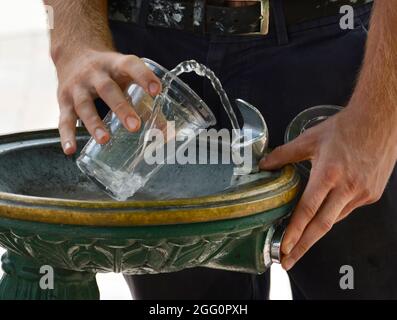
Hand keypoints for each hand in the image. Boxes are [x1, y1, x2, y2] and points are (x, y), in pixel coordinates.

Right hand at [54, 49, 161, 154]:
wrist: (74, 53)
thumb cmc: (109, 71)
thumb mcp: (126, 76)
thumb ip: (145, 100)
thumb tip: (166, 132)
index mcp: (115, 65)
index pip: (131, 66)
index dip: (144, 77)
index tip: (157, 90)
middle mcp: (95, 74)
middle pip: (107, 89)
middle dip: (121, 108)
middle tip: (135, 126)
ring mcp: (77, 86)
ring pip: (84, 105)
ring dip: (94, 123)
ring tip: (105, 140)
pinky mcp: (63, 99)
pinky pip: (64, 118)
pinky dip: (67, 135)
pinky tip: (70, 150)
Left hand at [260, 105, 396, 270]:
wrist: (380, 120)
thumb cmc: (345, 128)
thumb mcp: (309, 139)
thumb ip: (284, 155)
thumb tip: (265, 165)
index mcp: (328, 174)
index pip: (307, 210)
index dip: (294, 231)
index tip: (283, 247)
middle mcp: (347, 188)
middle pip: (322, 226)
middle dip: (303, 247)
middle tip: (288, 262)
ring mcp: (362, 193)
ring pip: (335, 219)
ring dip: (318, 230)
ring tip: (301, 239)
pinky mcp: (371, 194)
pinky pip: (348, 210)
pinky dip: (334, 214)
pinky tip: (325, 214)